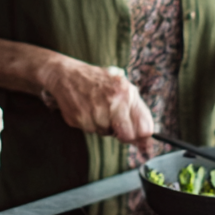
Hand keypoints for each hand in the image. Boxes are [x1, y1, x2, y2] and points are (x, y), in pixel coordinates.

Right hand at [39, 55, 154, 149]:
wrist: (67, 75)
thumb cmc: (98, 81)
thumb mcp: (123, 86)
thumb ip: (138, 111)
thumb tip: (147, 139)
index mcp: (127, 93)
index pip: (145, 128)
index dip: (143, 136)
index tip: (141, 140)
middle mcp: (113, 102)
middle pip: (127, 136)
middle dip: (124, 134)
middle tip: (117, 124)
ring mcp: (95, 111)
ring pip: (107, 133)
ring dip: (104, 126)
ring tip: (97, 108)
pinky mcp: (80, 119)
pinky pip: (92, 131)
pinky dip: (90, 123)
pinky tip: (87, 110)